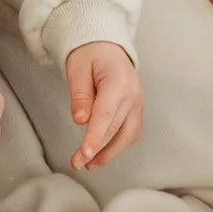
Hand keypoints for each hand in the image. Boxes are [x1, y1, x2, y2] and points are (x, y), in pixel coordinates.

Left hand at [64, 40, 142, 168]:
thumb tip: (80, 120)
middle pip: (115, 128)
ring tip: (88, 165)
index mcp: (118, 82)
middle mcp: (133, 95)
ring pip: (127, 135)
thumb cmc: (89, 55)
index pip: (106, 115)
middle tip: (75, 163)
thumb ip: (79, 94)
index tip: (83, 155)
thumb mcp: (77, 69)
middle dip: (95, 149)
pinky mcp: (136, 110)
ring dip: (109, 153)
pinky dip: (117, 146)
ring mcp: (138, 103)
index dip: (95, 138)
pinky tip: (102, 155)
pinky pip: (130, 132)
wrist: (107, 46)